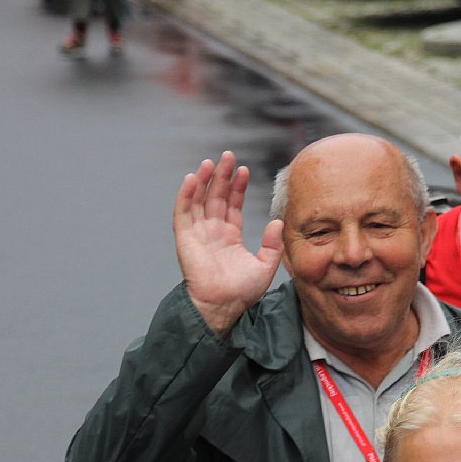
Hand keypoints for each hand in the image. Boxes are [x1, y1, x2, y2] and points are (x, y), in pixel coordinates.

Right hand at [173, 152, 283, 336]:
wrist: (224, 305)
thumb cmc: (243, 292)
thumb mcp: (266, 266)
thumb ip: (272, 244)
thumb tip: (277, 222)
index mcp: (229, 236)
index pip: (232, 205)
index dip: (237, 187)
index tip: (244, 170)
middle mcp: (212, 232)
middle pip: (216, 197)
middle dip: (222, 176)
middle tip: (228, 156)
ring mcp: (198, 234)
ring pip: (199, 200)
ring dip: (204, 180)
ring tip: (212, 162)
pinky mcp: (185, 239)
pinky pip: (183, 213)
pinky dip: (186, 195)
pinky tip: (193, 179)